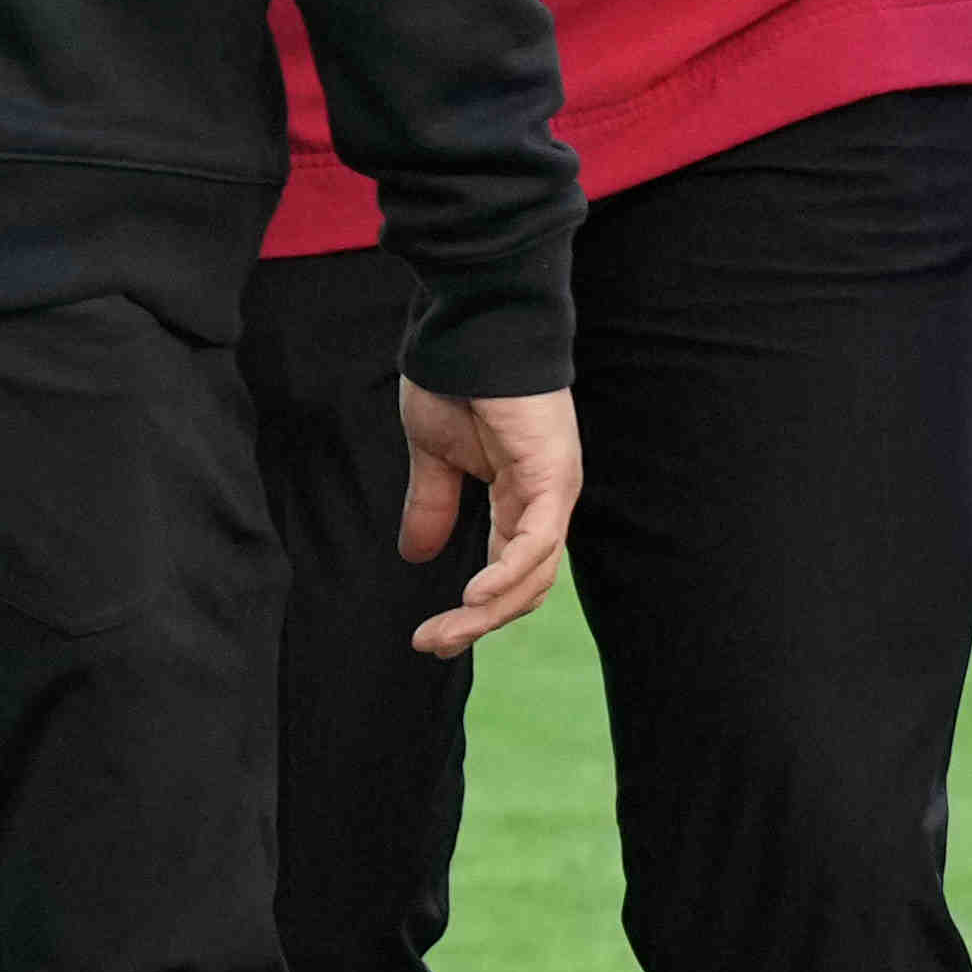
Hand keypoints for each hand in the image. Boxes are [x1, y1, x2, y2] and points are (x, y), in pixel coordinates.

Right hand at [392, 379, 580, 656]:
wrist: (469, 328)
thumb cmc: (455, 380)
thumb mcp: (434, 456)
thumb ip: (434, 504)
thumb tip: (416, 554)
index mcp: (522, 497)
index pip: (510, 572)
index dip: (475, 611)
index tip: (431, 637)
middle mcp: (546, 500)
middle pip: (525, 585)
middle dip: (478, 623)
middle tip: (432, 644)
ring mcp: (554, 488)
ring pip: (532, 574)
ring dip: (486, 612)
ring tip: (443, 632)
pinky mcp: (553, 474)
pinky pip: (537, 541)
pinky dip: (507, 575)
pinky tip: (474, 599)